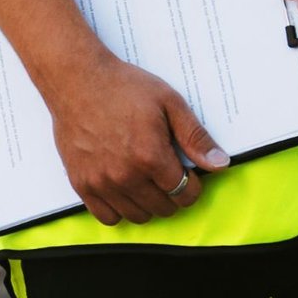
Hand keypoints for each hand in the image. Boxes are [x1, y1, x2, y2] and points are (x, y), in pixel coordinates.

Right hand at [35, 49, 229, 225]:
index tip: (189, 176)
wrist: (77, 80)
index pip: (184, 192)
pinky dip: (120, 210)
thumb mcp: (169, 102)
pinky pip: (108, 217)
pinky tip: (125, 190)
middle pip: (163, 207)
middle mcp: (126, 176)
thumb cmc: (124, 87)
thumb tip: (220, 164)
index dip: (193, 186)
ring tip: (148, 181)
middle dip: (174, 195)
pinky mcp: (82, 184)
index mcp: (151, 156)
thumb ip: (195, 137)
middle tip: (169, 175)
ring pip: (138, 216)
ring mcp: (101, 183)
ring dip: (149, 204)